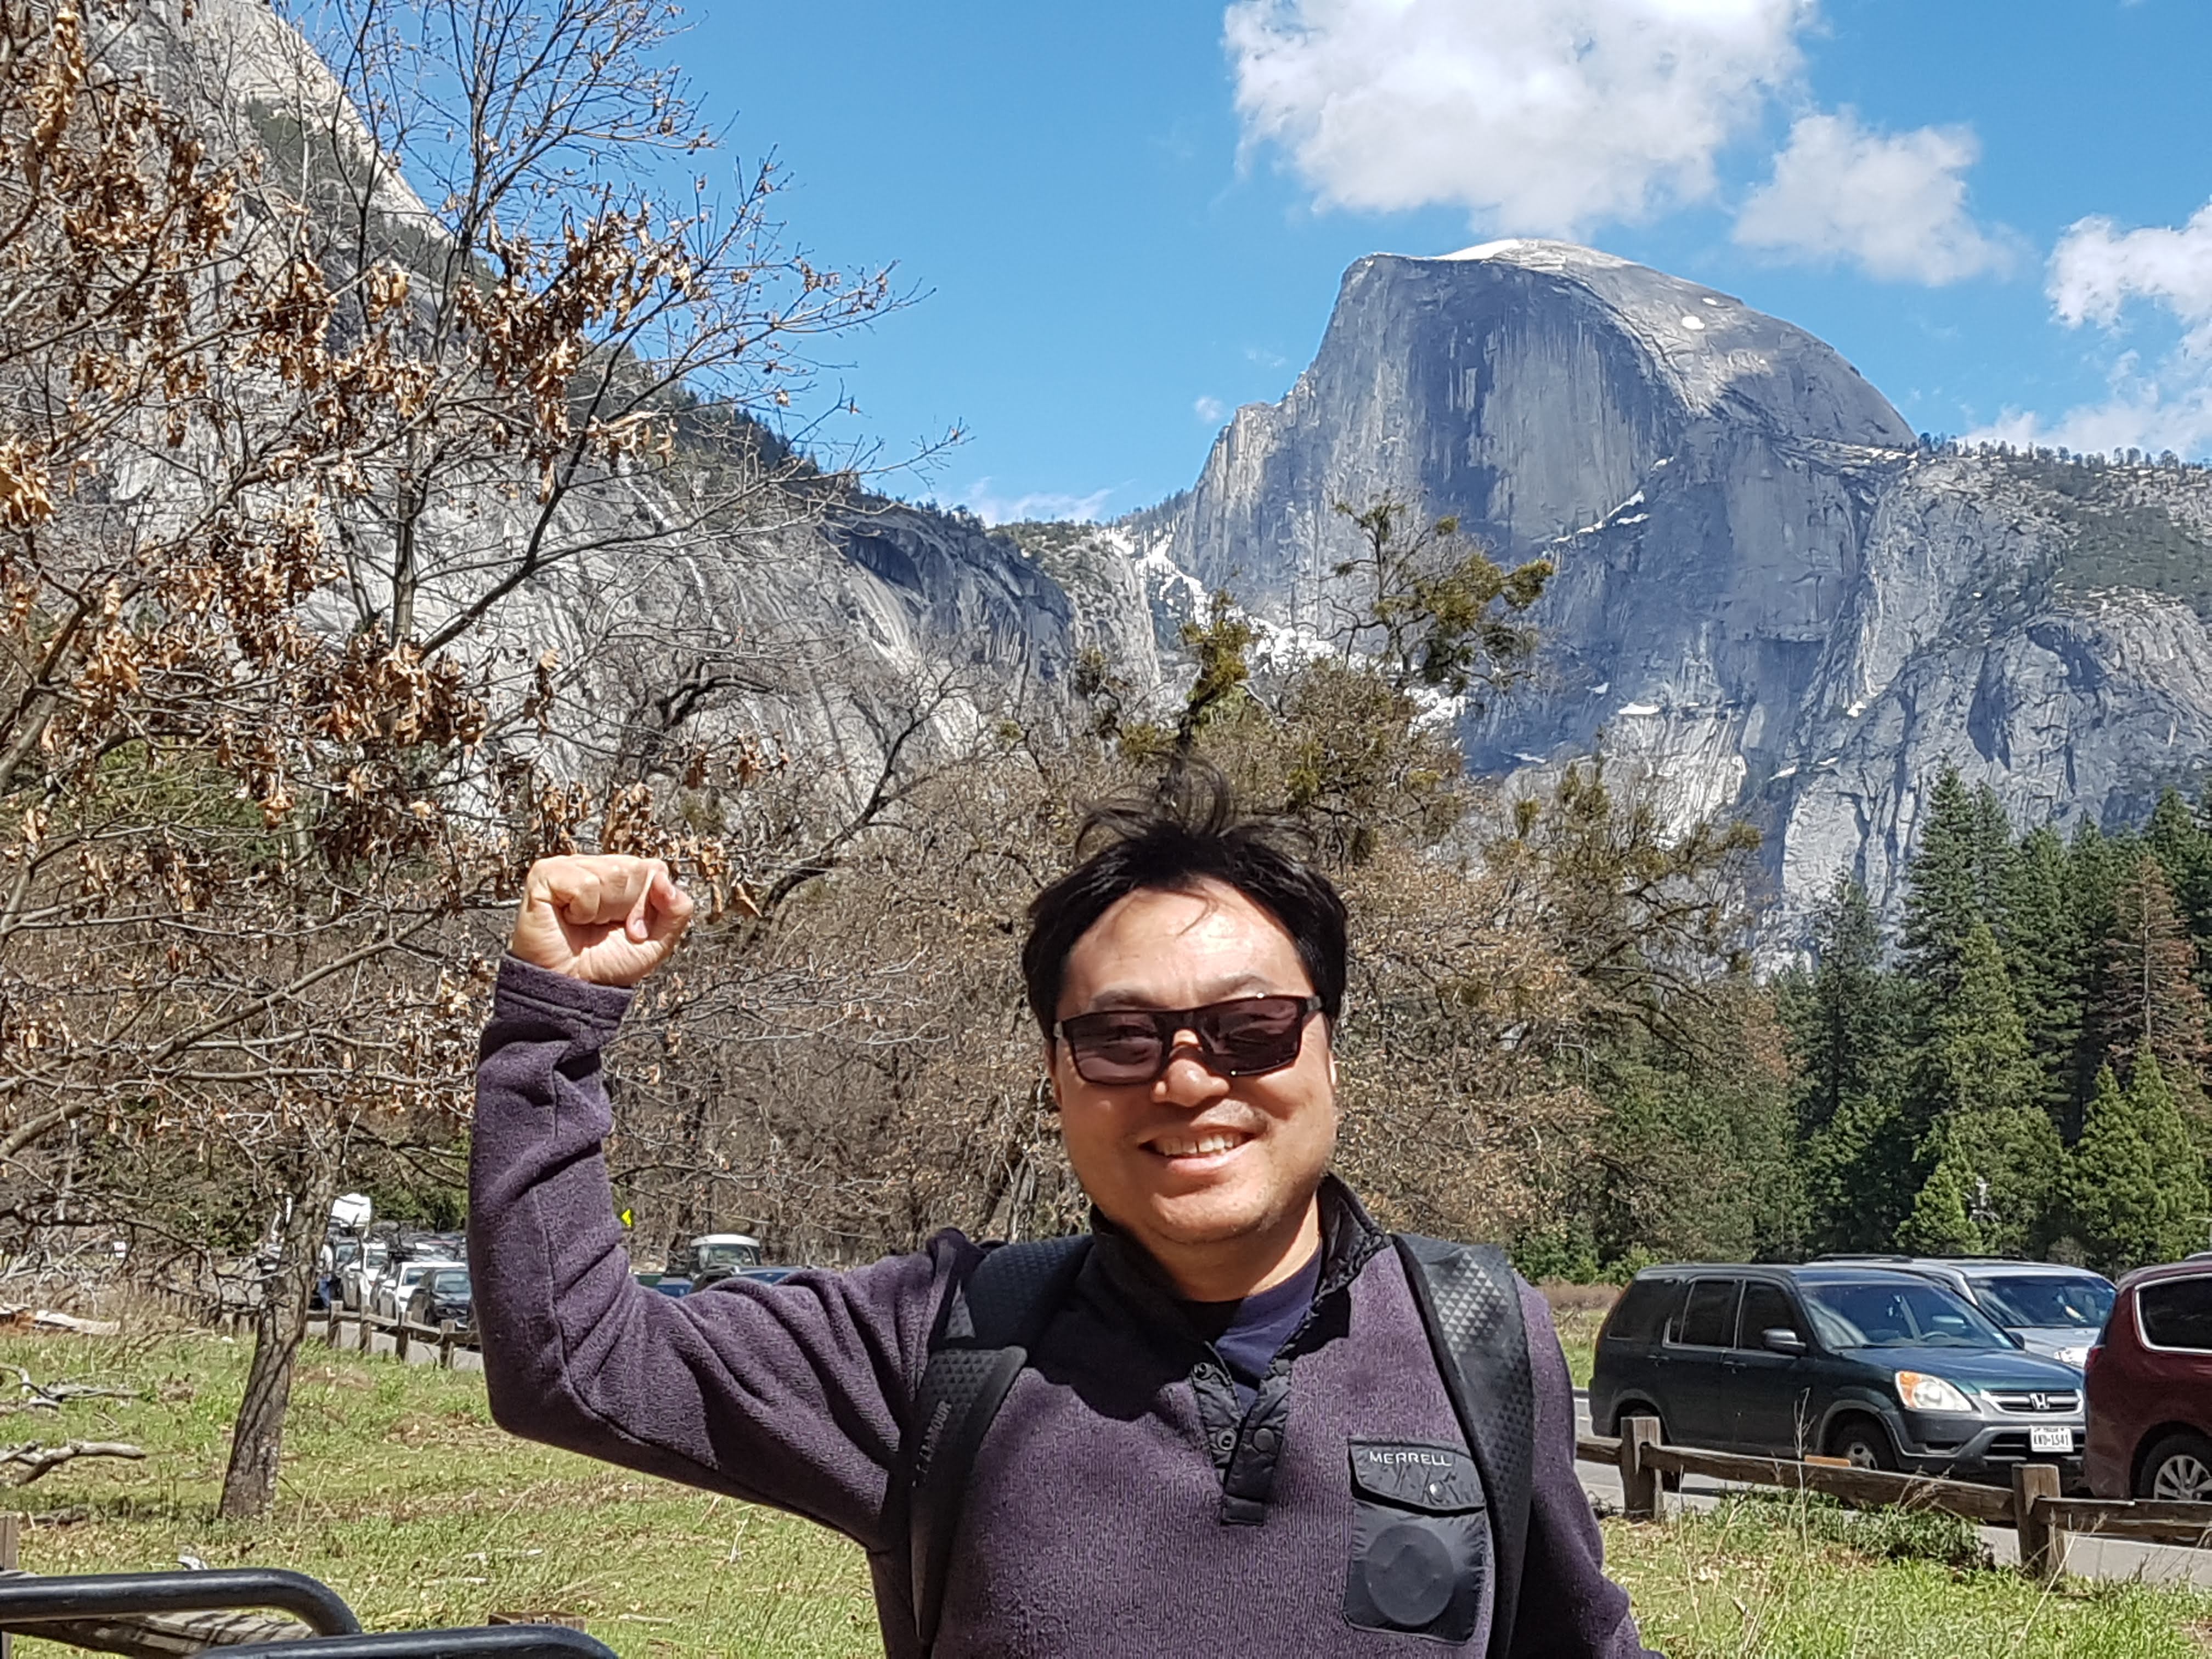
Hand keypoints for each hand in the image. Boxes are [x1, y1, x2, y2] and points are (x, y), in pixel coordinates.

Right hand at [508, 855, 693, 987]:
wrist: (573, 988)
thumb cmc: (607, 964)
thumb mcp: (658, 941)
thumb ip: (677, 910)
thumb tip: (665, 880)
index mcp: (622, 876)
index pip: (654, 869)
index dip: (648, 904)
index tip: (632, 930)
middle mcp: (596, 867)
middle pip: (635, 869)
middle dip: (628, 908)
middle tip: (607, 928)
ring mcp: (570, 867)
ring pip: (612, 873)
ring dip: (604, 911)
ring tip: (587, 924)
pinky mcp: (546, 875)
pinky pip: (585, 883)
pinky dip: (583, 911)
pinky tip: (570, 919)